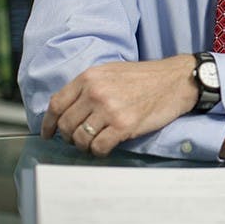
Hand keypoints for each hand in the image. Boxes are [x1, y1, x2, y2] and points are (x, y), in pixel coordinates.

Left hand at [40, 55, 196, 156]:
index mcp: (90, 77)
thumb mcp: (111, 72)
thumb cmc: (144, 77)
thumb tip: (68, 111)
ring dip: (85, 146)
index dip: (49, 123)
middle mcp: (96, 92)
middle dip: (69, 137)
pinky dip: (99, 151)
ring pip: (80, 138)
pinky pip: (99, 147)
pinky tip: (107, 146)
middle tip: (78, 140)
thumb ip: (89, 87)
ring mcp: (110, 109)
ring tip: (94, 143)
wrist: (175, 81)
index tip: (49, 133)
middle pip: (66, 124)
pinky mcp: (124, 125)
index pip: (56, 104)